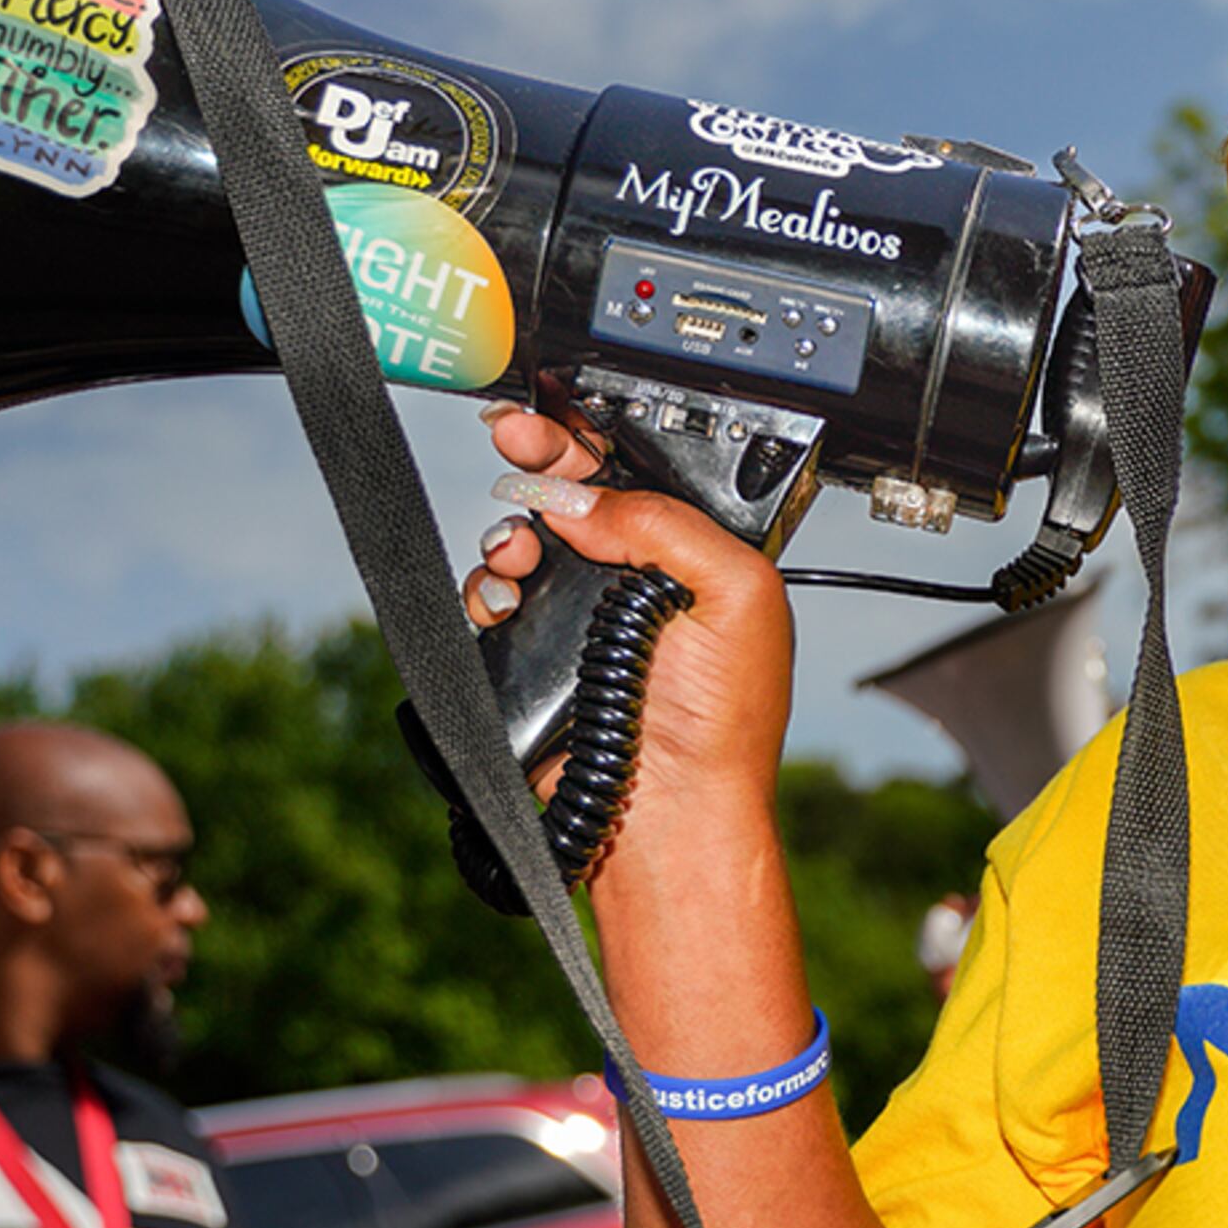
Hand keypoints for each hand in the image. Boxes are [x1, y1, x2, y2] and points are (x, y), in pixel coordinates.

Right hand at [464, 402, 797, 813]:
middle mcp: (636, 581)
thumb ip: (671, 524)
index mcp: (696, 557)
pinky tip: (504, 595)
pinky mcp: (533, 657)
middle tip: (513, 438)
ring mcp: (580, 619)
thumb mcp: (739, 595)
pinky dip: (488, 587)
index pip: (642, 475)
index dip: (601, 439)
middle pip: (574, 493)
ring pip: (526, 540)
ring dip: (513, 529)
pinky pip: (493, 599)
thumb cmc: (725, 723)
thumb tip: (587, 497)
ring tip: (522, 549)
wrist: (668, 814)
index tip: (560, 413)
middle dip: (540, 458)